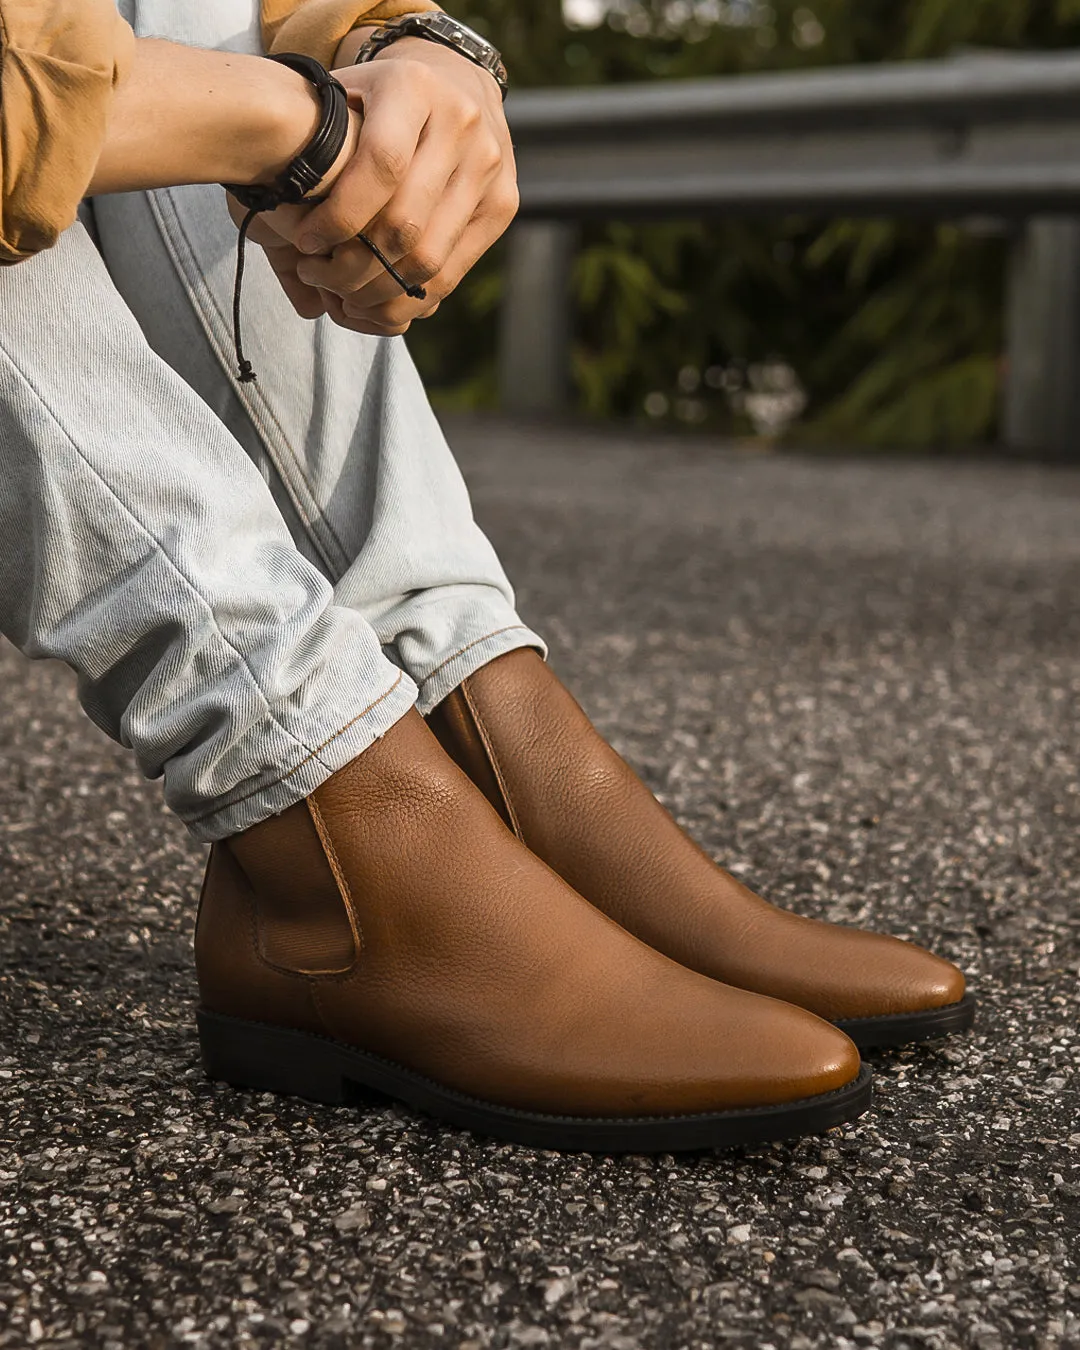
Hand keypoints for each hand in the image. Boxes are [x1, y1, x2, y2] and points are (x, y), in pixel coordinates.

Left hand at [245, 38, 518, 335]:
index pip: (380, 167)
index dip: (340, 217)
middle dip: (353, 265)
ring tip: (343, 295)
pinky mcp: (503, 205)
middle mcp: (462, 124)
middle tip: (318, 279)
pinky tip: (378, 298)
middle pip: (405, 223)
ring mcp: (490, 167)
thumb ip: (315, 147)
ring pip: (429, 257)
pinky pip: (452, 271)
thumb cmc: (376, 102)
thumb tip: (282, 229)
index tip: (304, 244)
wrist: (453, 87)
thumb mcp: (341, 100)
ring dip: (379, 291)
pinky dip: (410, 296)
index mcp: (415, 86)